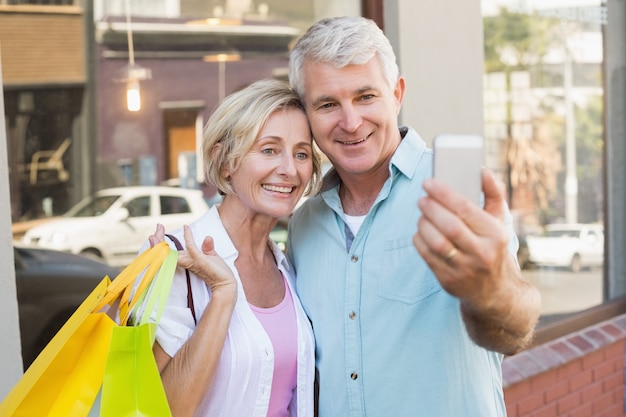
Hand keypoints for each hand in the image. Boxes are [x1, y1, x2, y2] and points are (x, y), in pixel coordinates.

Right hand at [149, 224, 236, 293]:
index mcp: (186, 261)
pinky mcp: (199, 260)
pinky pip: (191, 247)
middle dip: (157, 242)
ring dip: (163, 242)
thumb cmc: (218, 272)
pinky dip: (188, 237)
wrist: (225, 283)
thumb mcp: (211, 256)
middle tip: (154, 231)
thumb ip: (207, 247)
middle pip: (166, 253)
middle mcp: (186, 261)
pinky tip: (186, 227)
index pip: (170, 252)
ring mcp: (192, 261)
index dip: (163, 242)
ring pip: (172, 253)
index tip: (158, 229)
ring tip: (158, 230)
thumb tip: (207, 237)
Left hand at [412, 167, 512, 308]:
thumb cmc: (493, 247)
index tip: (428, 182)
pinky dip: (420, 240)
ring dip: (424, 224)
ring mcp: (464, 269)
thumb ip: (493, 194)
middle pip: (449, 226)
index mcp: (495, 235)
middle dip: (431, 208)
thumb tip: (482, 170)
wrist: (495, 292)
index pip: (466, 209)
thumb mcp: (499, 222)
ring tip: (422, 214)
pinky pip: (427, 256)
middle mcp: (482, 253)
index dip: (444, 194)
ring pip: (436, 242)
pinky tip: (421, 231)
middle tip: (422, 198)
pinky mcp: (448, 280)